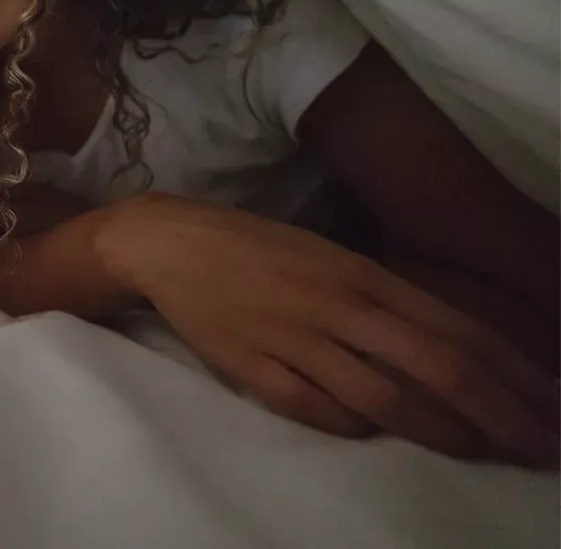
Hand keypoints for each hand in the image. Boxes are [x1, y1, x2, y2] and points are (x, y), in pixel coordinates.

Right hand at [108, 195, 558, 466]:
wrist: (168, 242)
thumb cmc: (256, 249)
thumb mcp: (330, 260)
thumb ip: (382, 302)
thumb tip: (442, 352)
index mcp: (362, 275)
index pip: (456, 330)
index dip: (512, 373)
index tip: (551, 405)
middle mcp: (339, 306)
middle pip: (437, 366)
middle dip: (499, 411)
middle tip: (540, 445)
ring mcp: (295, 337)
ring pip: (383, 396)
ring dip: (438, 428)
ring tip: (476, 449)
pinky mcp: (252, 365)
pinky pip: (314, 407)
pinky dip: (350, 425)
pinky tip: (369, 432)